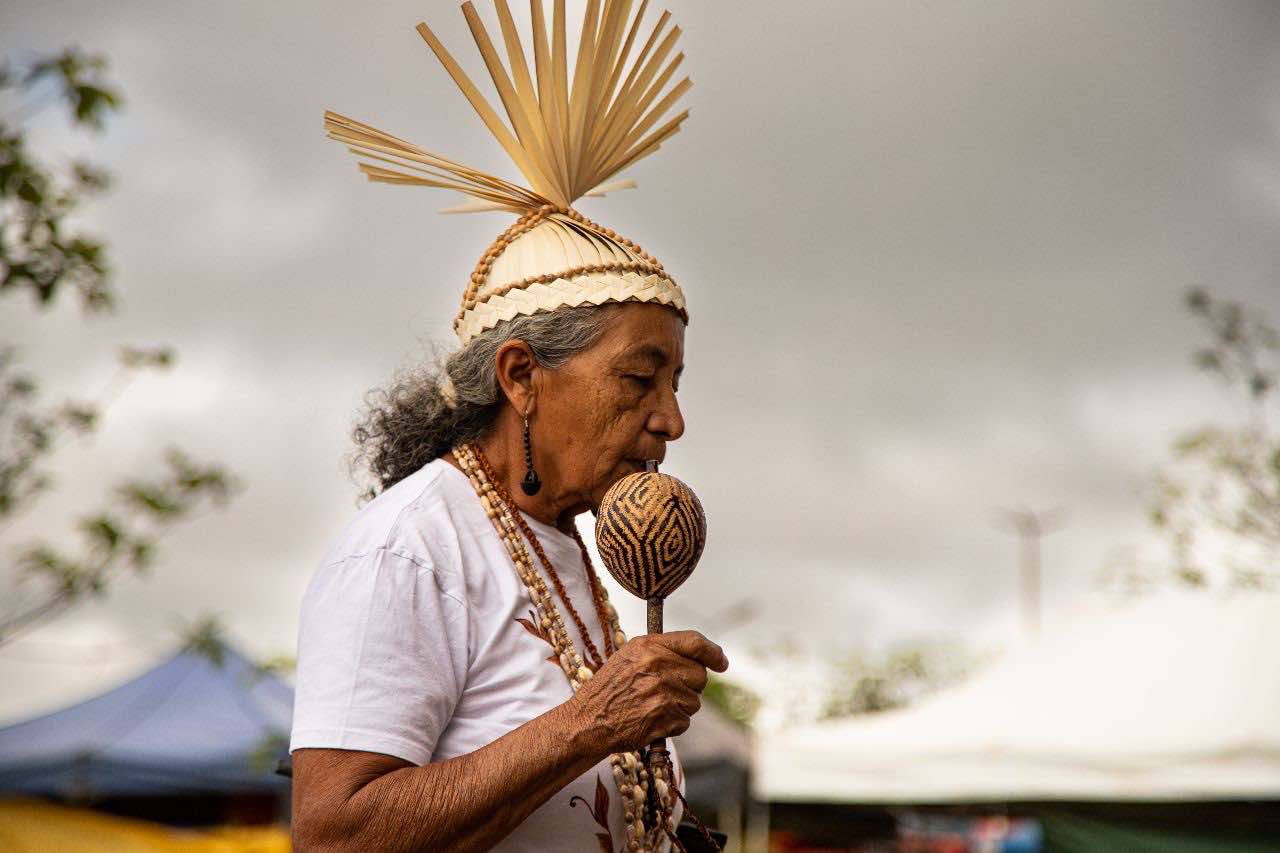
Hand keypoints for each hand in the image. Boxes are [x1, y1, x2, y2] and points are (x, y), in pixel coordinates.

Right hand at [566, 630, 728, 753]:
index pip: (695, 642)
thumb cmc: (608, 688)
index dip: (714, 652)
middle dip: (691, 684)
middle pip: (700, 675)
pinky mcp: (664, 718)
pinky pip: (685, 721)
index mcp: (649, 647)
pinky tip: (652, 719)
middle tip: (668, 690)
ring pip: (694, 701)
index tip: (722, 662)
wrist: (588, 721)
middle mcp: (658, 667)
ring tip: (653, 705)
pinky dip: (673, 723)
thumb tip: (700, 655)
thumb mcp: (629, 656)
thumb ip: (661, 650)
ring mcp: (663, 693)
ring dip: (680, 706)